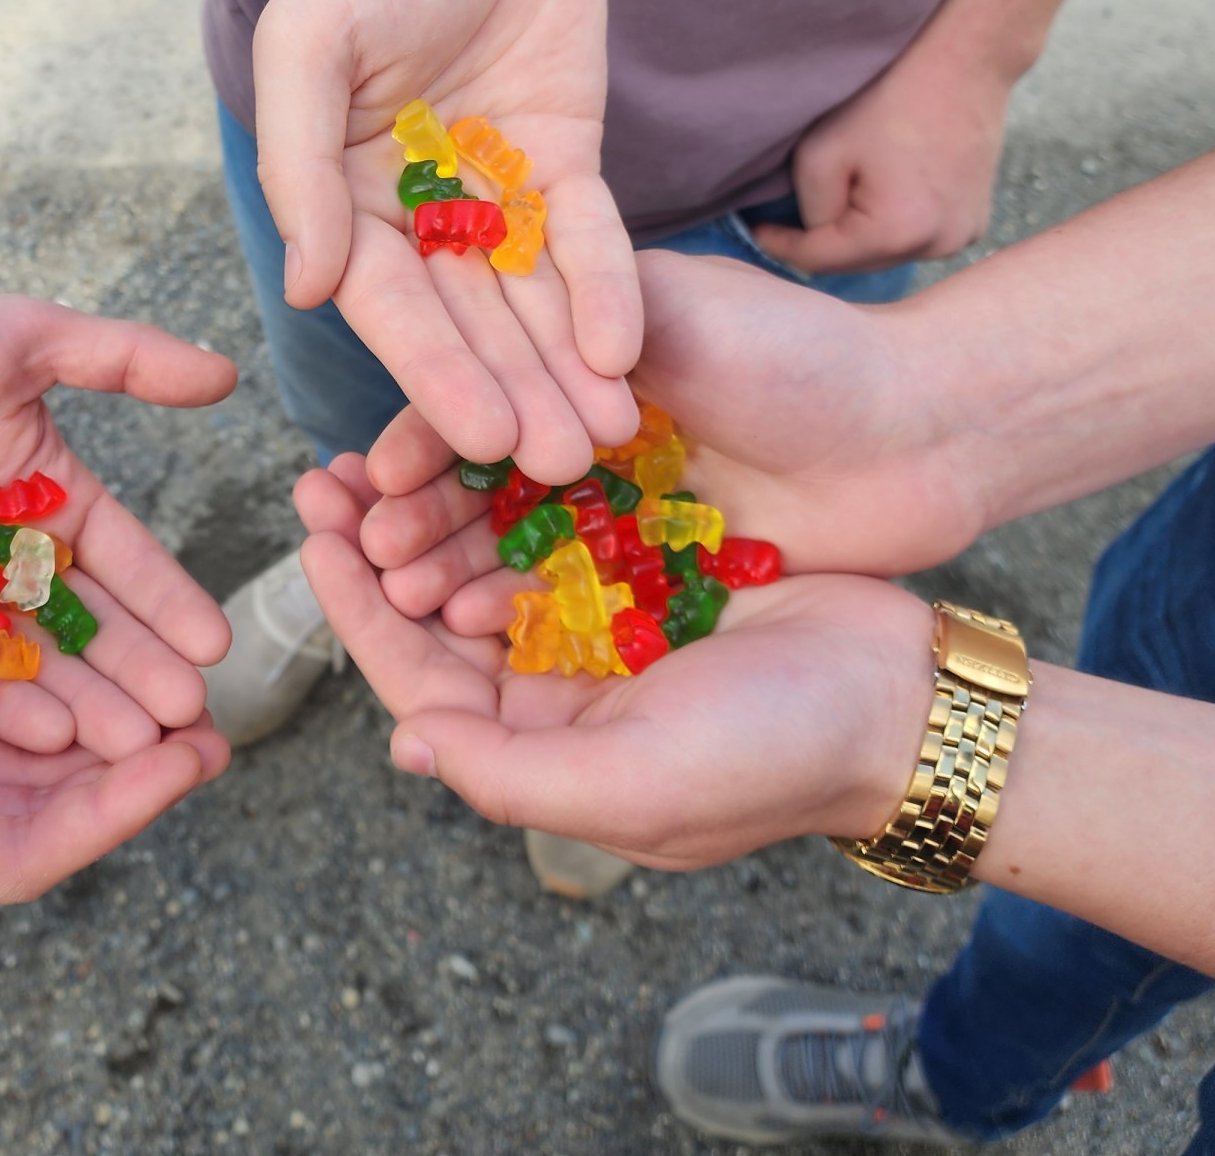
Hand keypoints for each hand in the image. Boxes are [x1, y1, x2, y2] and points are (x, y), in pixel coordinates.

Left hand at [0, 298, 236, 761]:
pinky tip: (57, 741)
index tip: (215, 647)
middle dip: (143, 671)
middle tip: (192, 718)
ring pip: (38, 662)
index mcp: (49, 494)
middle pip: (92, 625)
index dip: (170, 602)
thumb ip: (124, 356)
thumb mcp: (17, 338)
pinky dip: (8, 710)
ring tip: (141, 744)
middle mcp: (11, 558)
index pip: (127, 559)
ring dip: (91, 703)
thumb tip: (227, 374)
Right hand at [0, 555, 226, 926]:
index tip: (190, 761)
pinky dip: (53, 682)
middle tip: (213, 724)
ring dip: (105, 728)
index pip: (29, 850)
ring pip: (32, 754)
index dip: (116, 811)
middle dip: (130, 771)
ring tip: (181, 692)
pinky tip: (102, 652)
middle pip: (47, 806)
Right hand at [253, 0, 643, 483]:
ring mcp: (496, 195)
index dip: (436, 375)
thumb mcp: (309, 43)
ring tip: (603, 439)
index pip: (392, 309)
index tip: (476, 439)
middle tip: (556, 466)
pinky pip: (587, 240)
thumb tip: (312, 288)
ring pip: (534, 301)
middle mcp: (419, 216)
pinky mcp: (564, 165)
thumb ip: (301, 163)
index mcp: (346, 204)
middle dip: (514, 394)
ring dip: (565, 371)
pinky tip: (625, 351)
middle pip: (471, 324)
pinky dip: (607, 293)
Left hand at [294, 459, 933, 865]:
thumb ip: (511, 775)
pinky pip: (555, 515)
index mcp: (541, 747)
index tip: (312, 535)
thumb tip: (404, 741)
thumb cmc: (772, 756)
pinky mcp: (647, 560)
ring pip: (485, 553)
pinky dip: (510, 478)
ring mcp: (600, 620)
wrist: (902, 701)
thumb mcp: (633, 786)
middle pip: (436, 608)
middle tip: (326, 471)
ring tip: (382, 444)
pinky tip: (479, 427)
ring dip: (433, 503)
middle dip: (376, 542)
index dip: (354, 609)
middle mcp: (556, 686)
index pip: (415, 678)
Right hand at [356, 249, 984, 600]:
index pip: (469, 402)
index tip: (366, 477)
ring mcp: (618, 506)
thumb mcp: (675, 309)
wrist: (922, 432)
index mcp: (578, 360)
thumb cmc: (800, 355)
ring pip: (508, 543)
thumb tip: (463, 353)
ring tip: (402, 596)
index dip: (415, 440)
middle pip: (473, 480)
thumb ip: (574, 322)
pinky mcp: (655, 567)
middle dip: (412, 516)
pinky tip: (472, 627)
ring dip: (448, 568)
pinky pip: (568, 592)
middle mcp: (585, 434)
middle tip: (360, 551)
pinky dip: (516, 607)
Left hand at [752, 39, 1012, 273]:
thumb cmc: (887, 97)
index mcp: (897, 232)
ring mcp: (962, 237)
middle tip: (788, 220)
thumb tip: (814, 232)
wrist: (962, 58)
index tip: (755, 231)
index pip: (821, 260)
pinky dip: (893, 227)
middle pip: (857, 264)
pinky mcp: (975, 221)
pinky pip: (917, 239)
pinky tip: (881, 196)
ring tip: (839, 203)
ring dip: (860, 238)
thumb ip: (809, 209)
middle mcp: (937, 246)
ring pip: (887, 254)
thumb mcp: (821, 153)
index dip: (781, 245)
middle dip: (824, 244)